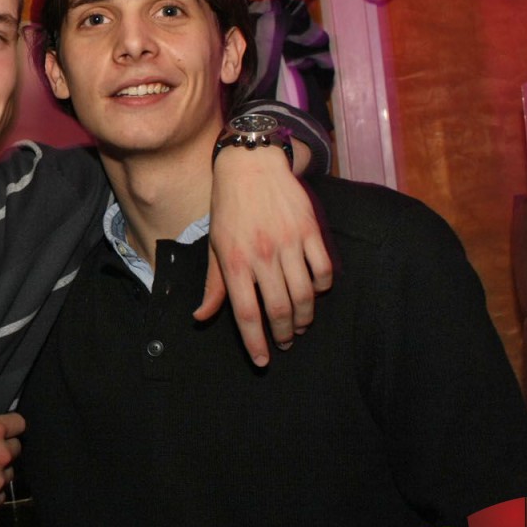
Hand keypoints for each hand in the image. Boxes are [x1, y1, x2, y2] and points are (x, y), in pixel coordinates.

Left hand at [194, 145, 332, 365]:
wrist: (250, 165)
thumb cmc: (228, 208)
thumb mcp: (214, 246)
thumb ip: (213, 286)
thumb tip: (202, 317)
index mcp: (234, 263)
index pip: (247, 315)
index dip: (256, 343)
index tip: (263, 361)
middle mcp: (262, 256)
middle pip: (279, 311)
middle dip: (284, 335)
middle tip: (285, 343)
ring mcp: (289, 243)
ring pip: (305, 296)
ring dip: (305, 318)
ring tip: (300, 325)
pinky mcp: (310, 231)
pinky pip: (324, 270)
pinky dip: (322, 288)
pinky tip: (315, 293)